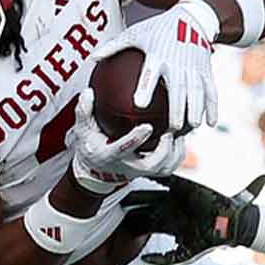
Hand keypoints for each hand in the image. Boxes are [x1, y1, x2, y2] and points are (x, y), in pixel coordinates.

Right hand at [66, 89, 185, 193]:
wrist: (96, 169)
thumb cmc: (91, 146)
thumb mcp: (83, 129)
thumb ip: (85, 111)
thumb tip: (88, 92)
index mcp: (110, 155)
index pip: (123, 149)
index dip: (136, 139)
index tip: (147, 126)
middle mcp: (127, 166)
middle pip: (150, 165)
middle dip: (164, 150)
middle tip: (170, 131)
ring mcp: (141, 170)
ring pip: (164, 168)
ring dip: (174, 151)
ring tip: (179, 133)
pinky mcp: (150, 172)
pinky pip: (169, 167)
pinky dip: (178, 153)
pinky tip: (181, 137)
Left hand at [94, 0, 220, 130]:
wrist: (191, 18)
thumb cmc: (157, 29)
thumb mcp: (134, 34)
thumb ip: (113, 47)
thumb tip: (92, 59)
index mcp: (157, 55)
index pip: (150, 73)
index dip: (145, 88)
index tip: (139, 104)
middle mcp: (177, 62)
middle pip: (178, 88)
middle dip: (177, 108)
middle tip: (171, 128)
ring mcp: (194, 67)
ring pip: (196, 92)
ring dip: (195, 110)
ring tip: (189, 128)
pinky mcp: (206, 70)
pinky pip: (211, 90)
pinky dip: (212, 107)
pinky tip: (210, 124)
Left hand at [120, 174, 264, 264]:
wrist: (229, 225)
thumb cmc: (208, 241)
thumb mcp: (184, 255)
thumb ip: (163, 259)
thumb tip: (143, 261)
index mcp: (168, 225)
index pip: (145, 221)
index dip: (132, 220)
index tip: (116, 218)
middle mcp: (169, 210)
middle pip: (144, 205)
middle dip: (131, 203)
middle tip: (114, 200)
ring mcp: (175, 197)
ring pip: (151, 192)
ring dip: (138, 191)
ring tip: (123, 186)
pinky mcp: (184, 186)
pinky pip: (166, 179)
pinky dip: (154, 176)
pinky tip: (141, 173)